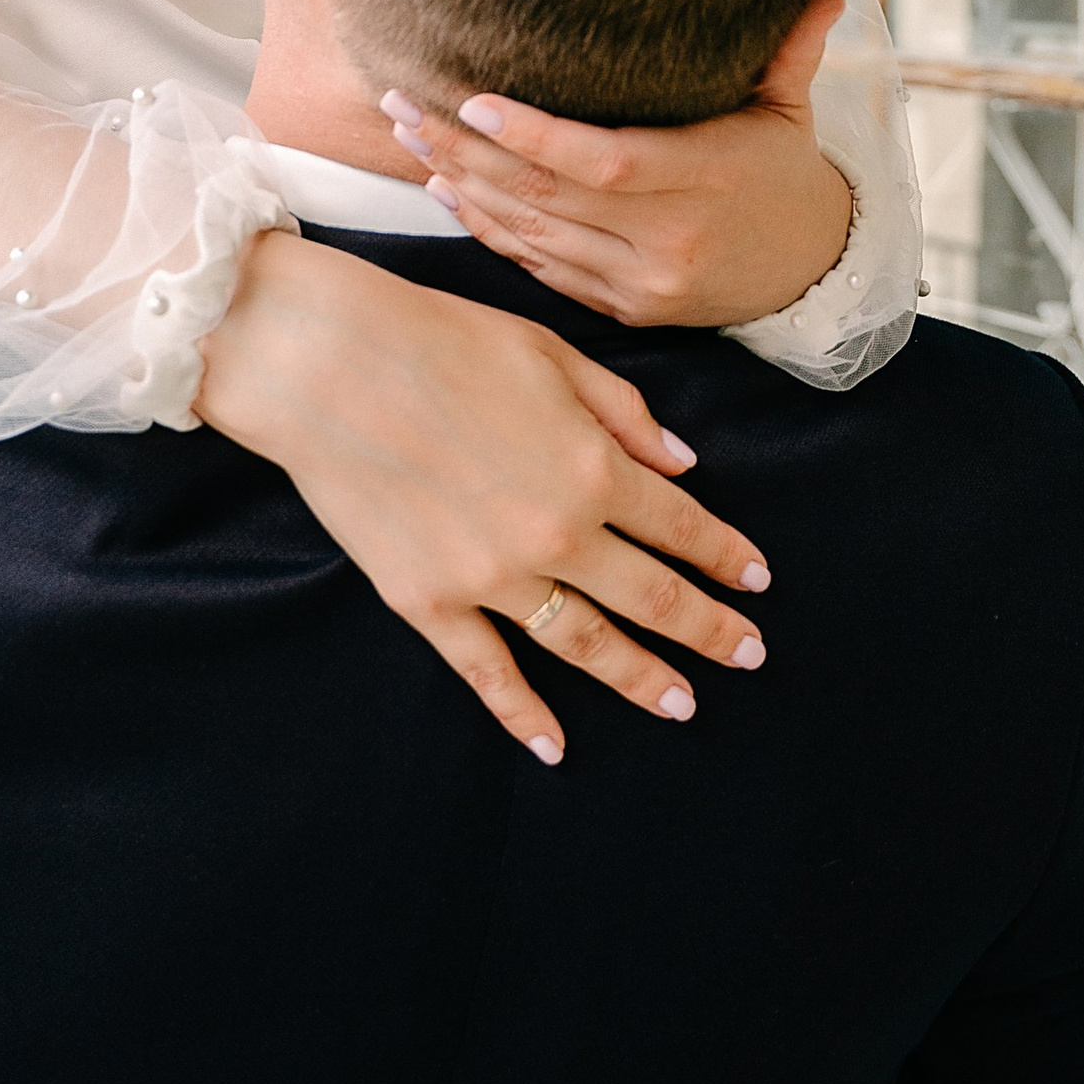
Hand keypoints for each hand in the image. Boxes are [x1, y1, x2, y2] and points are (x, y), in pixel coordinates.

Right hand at [194, 227, 769, 763]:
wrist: (326, 364)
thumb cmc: (440, 338)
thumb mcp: (551, 352)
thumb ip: (623, 413)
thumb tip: (681, 465)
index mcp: (593, 466)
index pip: (682, 527)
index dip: (726, 556)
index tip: (757, 581)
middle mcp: (556, 534)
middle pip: (652, 598)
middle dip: (709, 630)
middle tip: (749, 656)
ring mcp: (492, 578)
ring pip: (586, 646)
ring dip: (641, 678)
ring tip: (682, 705)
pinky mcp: (429, 602)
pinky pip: (488, 672)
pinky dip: (524, 714)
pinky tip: (555, 745)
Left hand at [383, 0, 852, 330]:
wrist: (807, 276)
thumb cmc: (785, 174)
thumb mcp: (790, 111)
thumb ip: (790, 51)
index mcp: (707, 180)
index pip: (605, 161)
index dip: (534, 136)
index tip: (473, 100)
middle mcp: (669, 240)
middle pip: (549, 197)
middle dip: (465, 149)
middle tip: (400, 102)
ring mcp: (641, 282)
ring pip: (533, 234)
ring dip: (462, 186)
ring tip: (407, 137)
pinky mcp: (622, 309)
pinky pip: (541, 268)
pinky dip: (489, 229)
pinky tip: (446, 191)